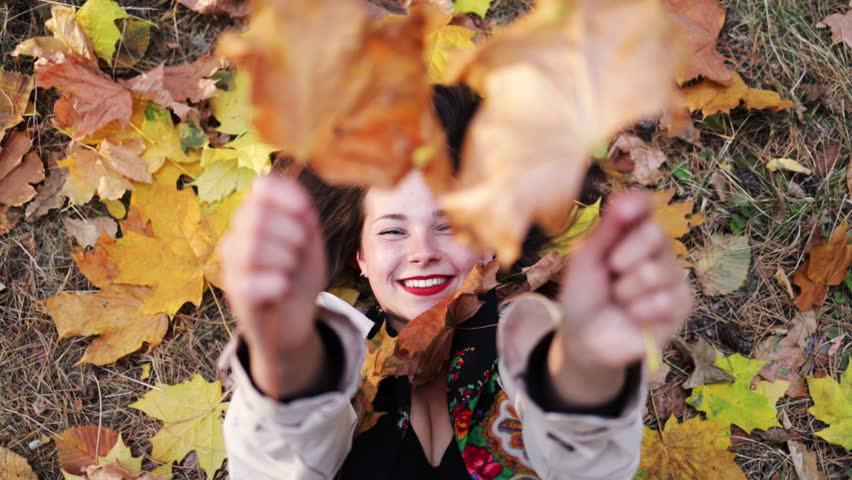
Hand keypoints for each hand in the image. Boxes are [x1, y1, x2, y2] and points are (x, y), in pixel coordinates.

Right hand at [220, 173, 328, 397]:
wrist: (294, 320)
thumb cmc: (299, 275)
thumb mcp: (309, 241)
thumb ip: (304, 216)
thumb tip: (300, 199)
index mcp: (256, 217)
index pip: (261, 187)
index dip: (286, 194)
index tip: (306, 212)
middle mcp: (237, 237)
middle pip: (255, 216)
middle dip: (289, 231)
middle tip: (300, 248)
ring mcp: (232, 266)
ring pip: (251, 247)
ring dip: (284, 257)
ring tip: (290, 269)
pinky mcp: (236, 296)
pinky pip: (250, 282)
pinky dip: (276, 284)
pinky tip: (284, 288)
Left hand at [548, 191, 691, 404]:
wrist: (586, 337)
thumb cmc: (584, 294)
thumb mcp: (586, 259)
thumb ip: (606, 230)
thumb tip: (626, 197)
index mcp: (633, 233)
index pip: (646, 208)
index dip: (639, 206)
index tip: (625, 211)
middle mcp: (658, 251)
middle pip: (656, 234)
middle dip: (626, 255)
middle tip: (611, 270)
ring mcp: (672, 277)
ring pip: (658, 272)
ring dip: (628, 290)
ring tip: (619, 298)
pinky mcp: (681, 305)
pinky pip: (666, 300)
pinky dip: (640, 310)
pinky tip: (633, 316)